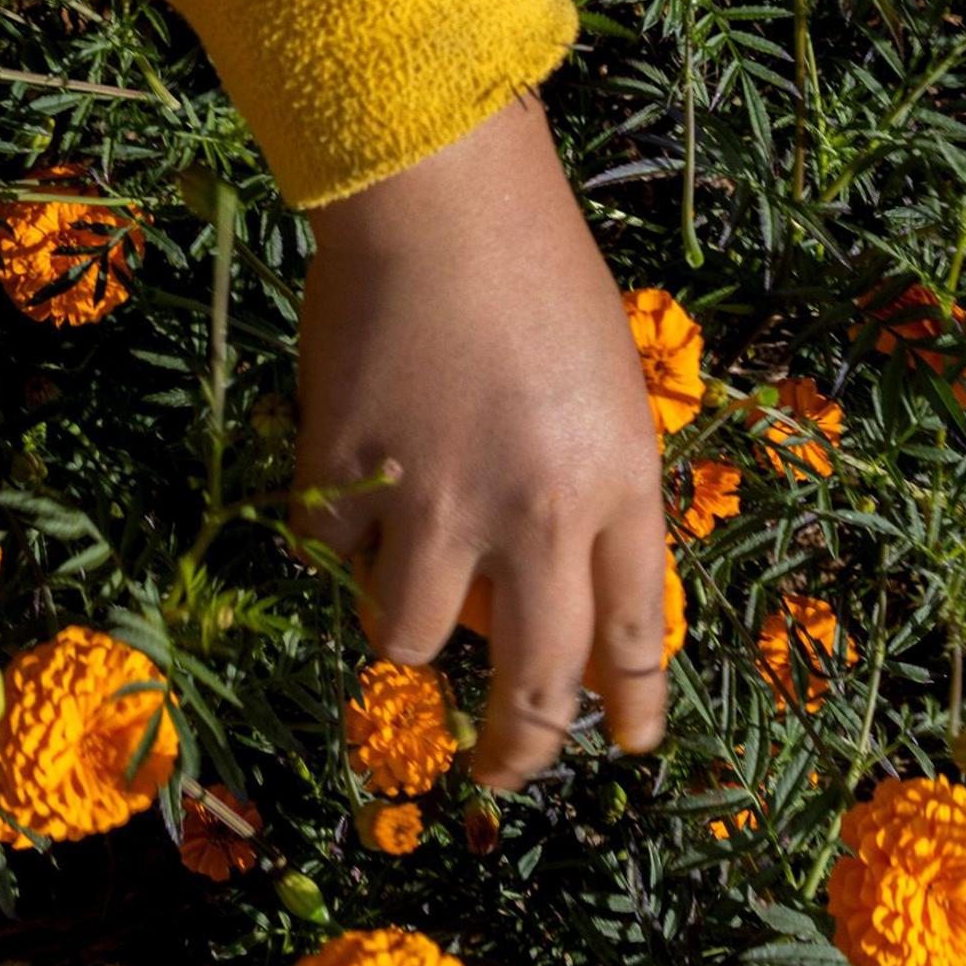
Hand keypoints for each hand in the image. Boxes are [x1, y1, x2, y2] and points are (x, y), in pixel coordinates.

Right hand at [291, 95, 668, 788]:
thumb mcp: (608, 385)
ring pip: (408, 638)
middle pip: (533, 684)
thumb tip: (545, 590)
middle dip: (519, 749)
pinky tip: (356, 467)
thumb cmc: (537, 268)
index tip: (622, 744)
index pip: (634, 636)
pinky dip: (340, 532)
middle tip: (503, 770)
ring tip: (404, 564)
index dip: (627, 708)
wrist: (440, 195)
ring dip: (404, 619)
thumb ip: (592, 491)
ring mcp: (435, 500)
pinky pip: (332, 554)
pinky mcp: (345, 476)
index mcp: (618, 481)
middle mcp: (536, 511)